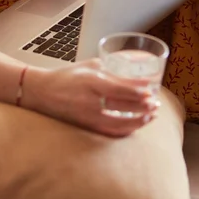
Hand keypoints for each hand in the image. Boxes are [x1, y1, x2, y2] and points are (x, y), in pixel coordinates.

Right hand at [23, 59, 158, 136]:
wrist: (42, 93)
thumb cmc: (66, 76)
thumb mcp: (89, 66)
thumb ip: (111, 68)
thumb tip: (135, 70)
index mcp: (92, 82)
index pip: (122, 89)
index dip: (140, 91)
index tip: (152, 90)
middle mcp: (91, 101)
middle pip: (125, 107)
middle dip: (145, 107)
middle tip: (156, 104)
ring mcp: (88, 116)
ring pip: (121, 123)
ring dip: (140, 121)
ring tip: (151, 116)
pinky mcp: (86, 126)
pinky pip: (111, 132)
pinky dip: (127, 130)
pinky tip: (136, 126)